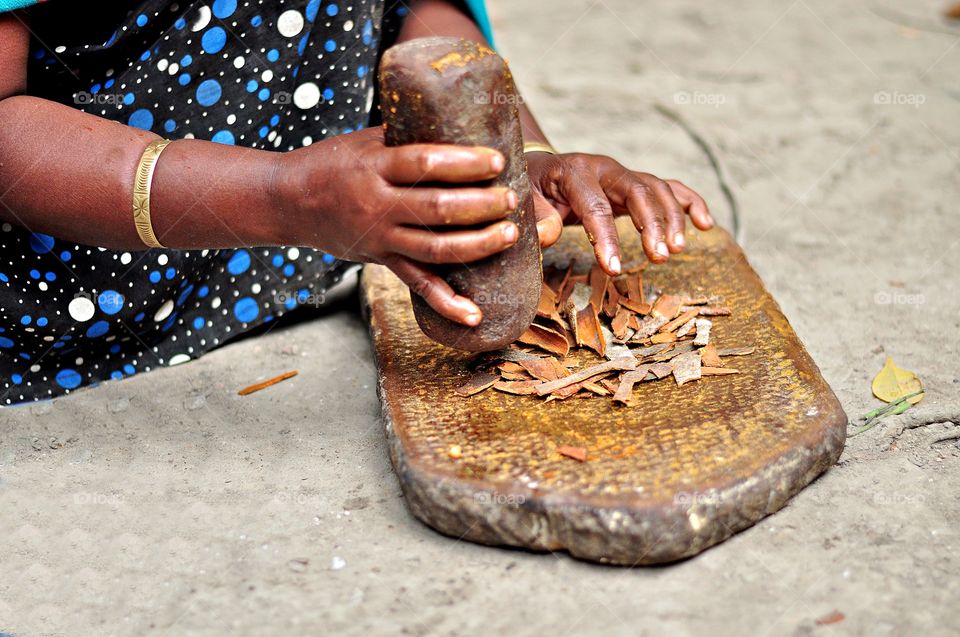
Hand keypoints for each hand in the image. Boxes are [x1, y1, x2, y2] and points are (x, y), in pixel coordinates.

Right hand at [279, 127, 518, 326]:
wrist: (290, 201)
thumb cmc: (334, 162)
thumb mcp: (366, 141)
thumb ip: (408, 138)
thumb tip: (460, 119)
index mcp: (374, 167)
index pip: (424, 163)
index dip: (463, 163)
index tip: (496, 161)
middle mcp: (377, 204)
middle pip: (437, 209)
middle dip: (481, 206)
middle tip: (511, 199)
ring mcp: (380, 238)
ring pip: (434, 248)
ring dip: (477, 245)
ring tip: (510, 235)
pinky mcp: (382, 260)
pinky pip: (417, 285)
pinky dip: (446, 304)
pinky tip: (474, 315)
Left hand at [525, 151, 713, 274]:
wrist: (540, 168)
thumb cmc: (532, 188)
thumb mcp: (525, 200)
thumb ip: (537, 217)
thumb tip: (550, 235)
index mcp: (575, 172)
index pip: (596, 206)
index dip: (606, 239)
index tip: (613, 269)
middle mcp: (605, 168)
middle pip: (638, 191)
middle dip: (651, 225)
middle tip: (659, 257)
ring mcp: (623, 174)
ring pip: (657, 189)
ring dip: (672, 218)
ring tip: (676, 250)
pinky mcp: (635, 183)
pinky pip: (669, 188)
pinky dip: (690, 202)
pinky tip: (706, 224)